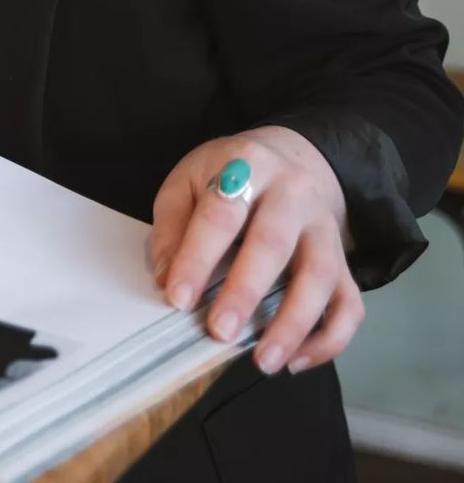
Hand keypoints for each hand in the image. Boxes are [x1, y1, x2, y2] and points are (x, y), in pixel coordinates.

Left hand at [150, 126, 362, 376]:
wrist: (292, 156)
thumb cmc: (229, 174)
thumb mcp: (189, 179)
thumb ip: (173, 226)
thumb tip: (167, 279)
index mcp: (245, 166)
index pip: (220, 214)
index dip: (197, 257)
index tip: (178, 298)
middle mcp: (292, 193)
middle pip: (273, 244)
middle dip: (245, 292)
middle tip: (220, 332)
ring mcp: (324, 227)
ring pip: (319, 277)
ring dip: (292, 324)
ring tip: (264, 360)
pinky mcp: (344, 260)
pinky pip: (349, 304)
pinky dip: (328, 339)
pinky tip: (296, 360)